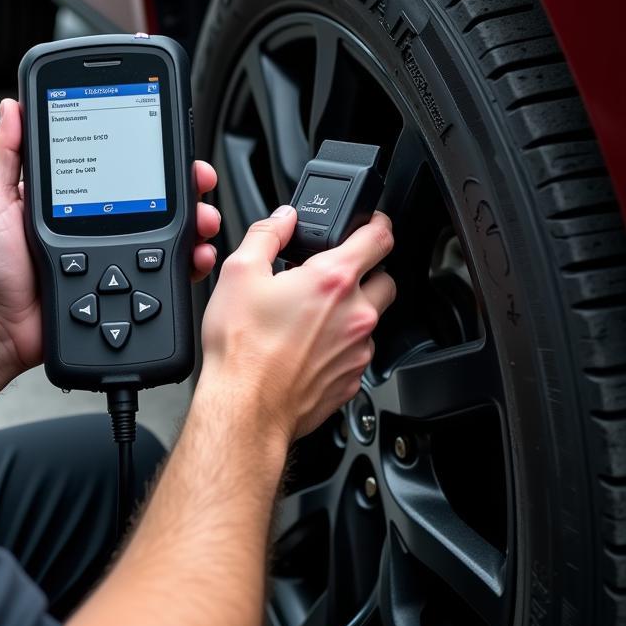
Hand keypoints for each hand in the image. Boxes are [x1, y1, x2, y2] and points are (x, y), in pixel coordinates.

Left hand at [0, 98, 221, 373]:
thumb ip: (4, 155)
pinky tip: (194, 254)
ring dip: (193, 220)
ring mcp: (111, 250)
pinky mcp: (122, 281)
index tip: (165, 140)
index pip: (114, 163)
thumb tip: (12, 108)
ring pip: (166, 229)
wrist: (0, 329)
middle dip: (183, 184)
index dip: (144, 150)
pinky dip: (186, 260)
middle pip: (151, 193)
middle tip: (198, 181)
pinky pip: (164, 270)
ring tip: (202, 219)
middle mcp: (95, 219)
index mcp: (68, 195)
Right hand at [200, 207, 395, 442]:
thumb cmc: (242, 346)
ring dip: (351, 311)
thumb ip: (267, 234)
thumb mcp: (239, 272)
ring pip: (371, 319)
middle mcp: (355, 314)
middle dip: (366, 271)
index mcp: (332, 280)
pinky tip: (308, 345)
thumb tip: (283, 218)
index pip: (380, 237)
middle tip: (334, 273)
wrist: (246, 407)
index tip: (372, 222)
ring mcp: (358, 350)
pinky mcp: (351, 379)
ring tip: (312, 315)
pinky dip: (341, 344)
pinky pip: (357, 352)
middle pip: (386, 279)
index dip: (378, 222)